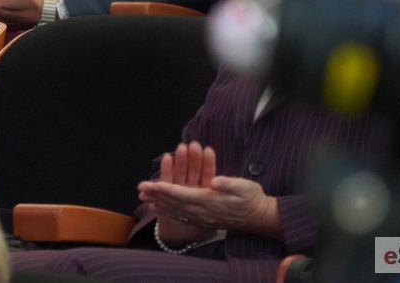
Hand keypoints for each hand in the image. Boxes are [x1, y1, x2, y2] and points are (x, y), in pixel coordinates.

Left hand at [139, 173, 279, 239]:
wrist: (259, 216)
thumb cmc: (251, 198)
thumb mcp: (243, 186)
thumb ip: (227, 183)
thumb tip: (214, 181)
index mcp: (209, 201)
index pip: (182, 194)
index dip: (165, 189)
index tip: (150, 184)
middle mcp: (202, 211)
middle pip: (174, 203)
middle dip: (156, 195)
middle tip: (140, 189)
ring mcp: (202, 217)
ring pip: (175, 210)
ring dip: (159, 203)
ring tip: (144, 198)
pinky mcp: (204, 220)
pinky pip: (181, 216)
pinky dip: (168, 212)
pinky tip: (159, 209)